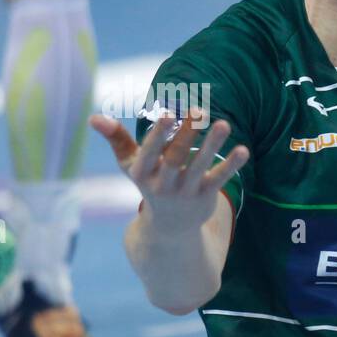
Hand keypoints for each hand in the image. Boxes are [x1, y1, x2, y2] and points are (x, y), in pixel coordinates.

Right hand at [90, 112, 248, 234]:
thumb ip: (116, 139)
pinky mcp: (205, 196)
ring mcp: (185, 192)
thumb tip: (93, 116)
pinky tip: (243, 150)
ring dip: (212, 145)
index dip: (158, 135)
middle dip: (186, 134)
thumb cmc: (149, 183)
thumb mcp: (131, 165)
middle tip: (198, 109)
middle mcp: (163, 185)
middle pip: (176, 158)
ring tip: (224, 123)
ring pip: (200, 166)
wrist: (170, 227)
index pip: (149, 153)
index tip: (167, 113)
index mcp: (142, 174)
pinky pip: (219, 179)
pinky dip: (232, 165)